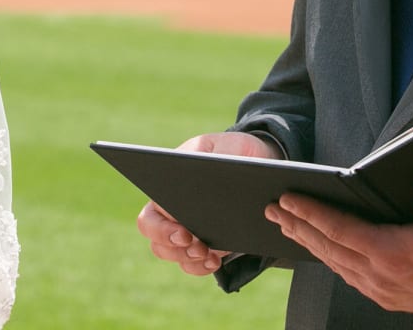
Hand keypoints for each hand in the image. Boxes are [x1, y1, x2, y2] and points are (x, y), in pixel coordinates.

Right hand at [136, 132, 281, 275]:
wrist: (260, 164)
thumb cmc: (235, 151)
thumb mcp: (228, 147)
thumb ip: (218, 158)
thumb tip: (206, 179)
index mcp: (169, 184)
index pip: (152, 212)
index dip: (161, 228)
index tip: (183, 233)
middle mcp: (171, 209)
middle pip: (155, 238)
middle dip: (173, 247)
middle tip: (196, 245)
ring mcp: (186, 228)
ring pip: (171, 253)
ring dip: (187, 259)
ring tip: (208, 255)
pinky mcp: (204, 243)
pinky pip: (192, 263)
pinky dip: (200, 266)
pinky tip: (215, 262)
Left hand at [265, 170, 412, 315]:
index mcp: (393, 251)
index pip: (340, 229)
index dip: (311, 212)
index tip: (287, 199)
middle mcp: (379, 274)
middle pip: (327, 246)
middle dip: (297, 225)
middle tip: (271, 208)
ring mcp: (378, 288)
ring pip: (332, 262)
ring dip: (307, 242)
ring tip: (285, 224)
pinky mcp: (382, 297)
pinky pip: (345, 275)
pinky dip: (326, 257)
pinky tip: (317, 247)